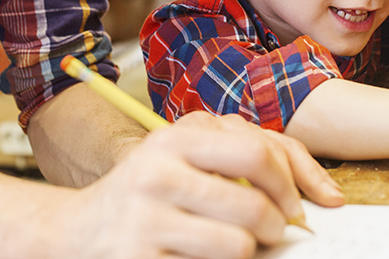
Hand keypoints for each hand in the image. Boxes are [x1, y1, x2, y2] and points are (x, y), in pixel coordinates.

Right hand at [45, 112, 344, 258]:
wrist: (73, 234)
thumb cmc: (144, 196)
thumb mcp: (178, 160)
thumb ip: (234, 161)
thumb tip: (315, 195)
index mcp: (172, 141)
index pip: (257, 153)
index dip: (291, 184)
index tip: (296, 205)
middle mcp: (156, 176)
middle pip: (254, 208)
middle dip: (277, 229)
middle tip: (274, 235)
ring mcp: (146, 222)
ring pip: (239, 248)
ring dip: (247, 255)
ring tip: (231, 248)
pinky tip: (197, 258)